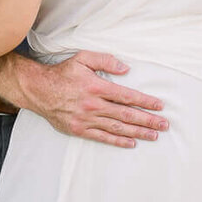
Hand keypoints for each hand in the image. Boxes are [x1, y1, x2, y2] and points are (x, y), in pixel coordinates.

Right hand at [15, 53, 168, 146]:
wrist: (37, 90)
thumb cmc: (62, 73)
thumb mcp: (83, 58)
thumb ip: (105, 60)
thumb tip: (126, 68)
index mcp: (97, 87)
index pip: (127, 96)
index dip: (145, 102)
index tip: (159, 106)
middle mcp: (93, 105)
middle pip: (126, 115)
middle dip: (148, 120)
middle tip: (164, 125)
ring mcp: (86, 119)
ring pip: (117, 128)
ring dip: (138, 132)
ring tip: (153, 136)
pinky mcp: (79, 129)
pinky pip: (102, 137)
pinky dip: (118, 141)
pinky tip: (132, 143)